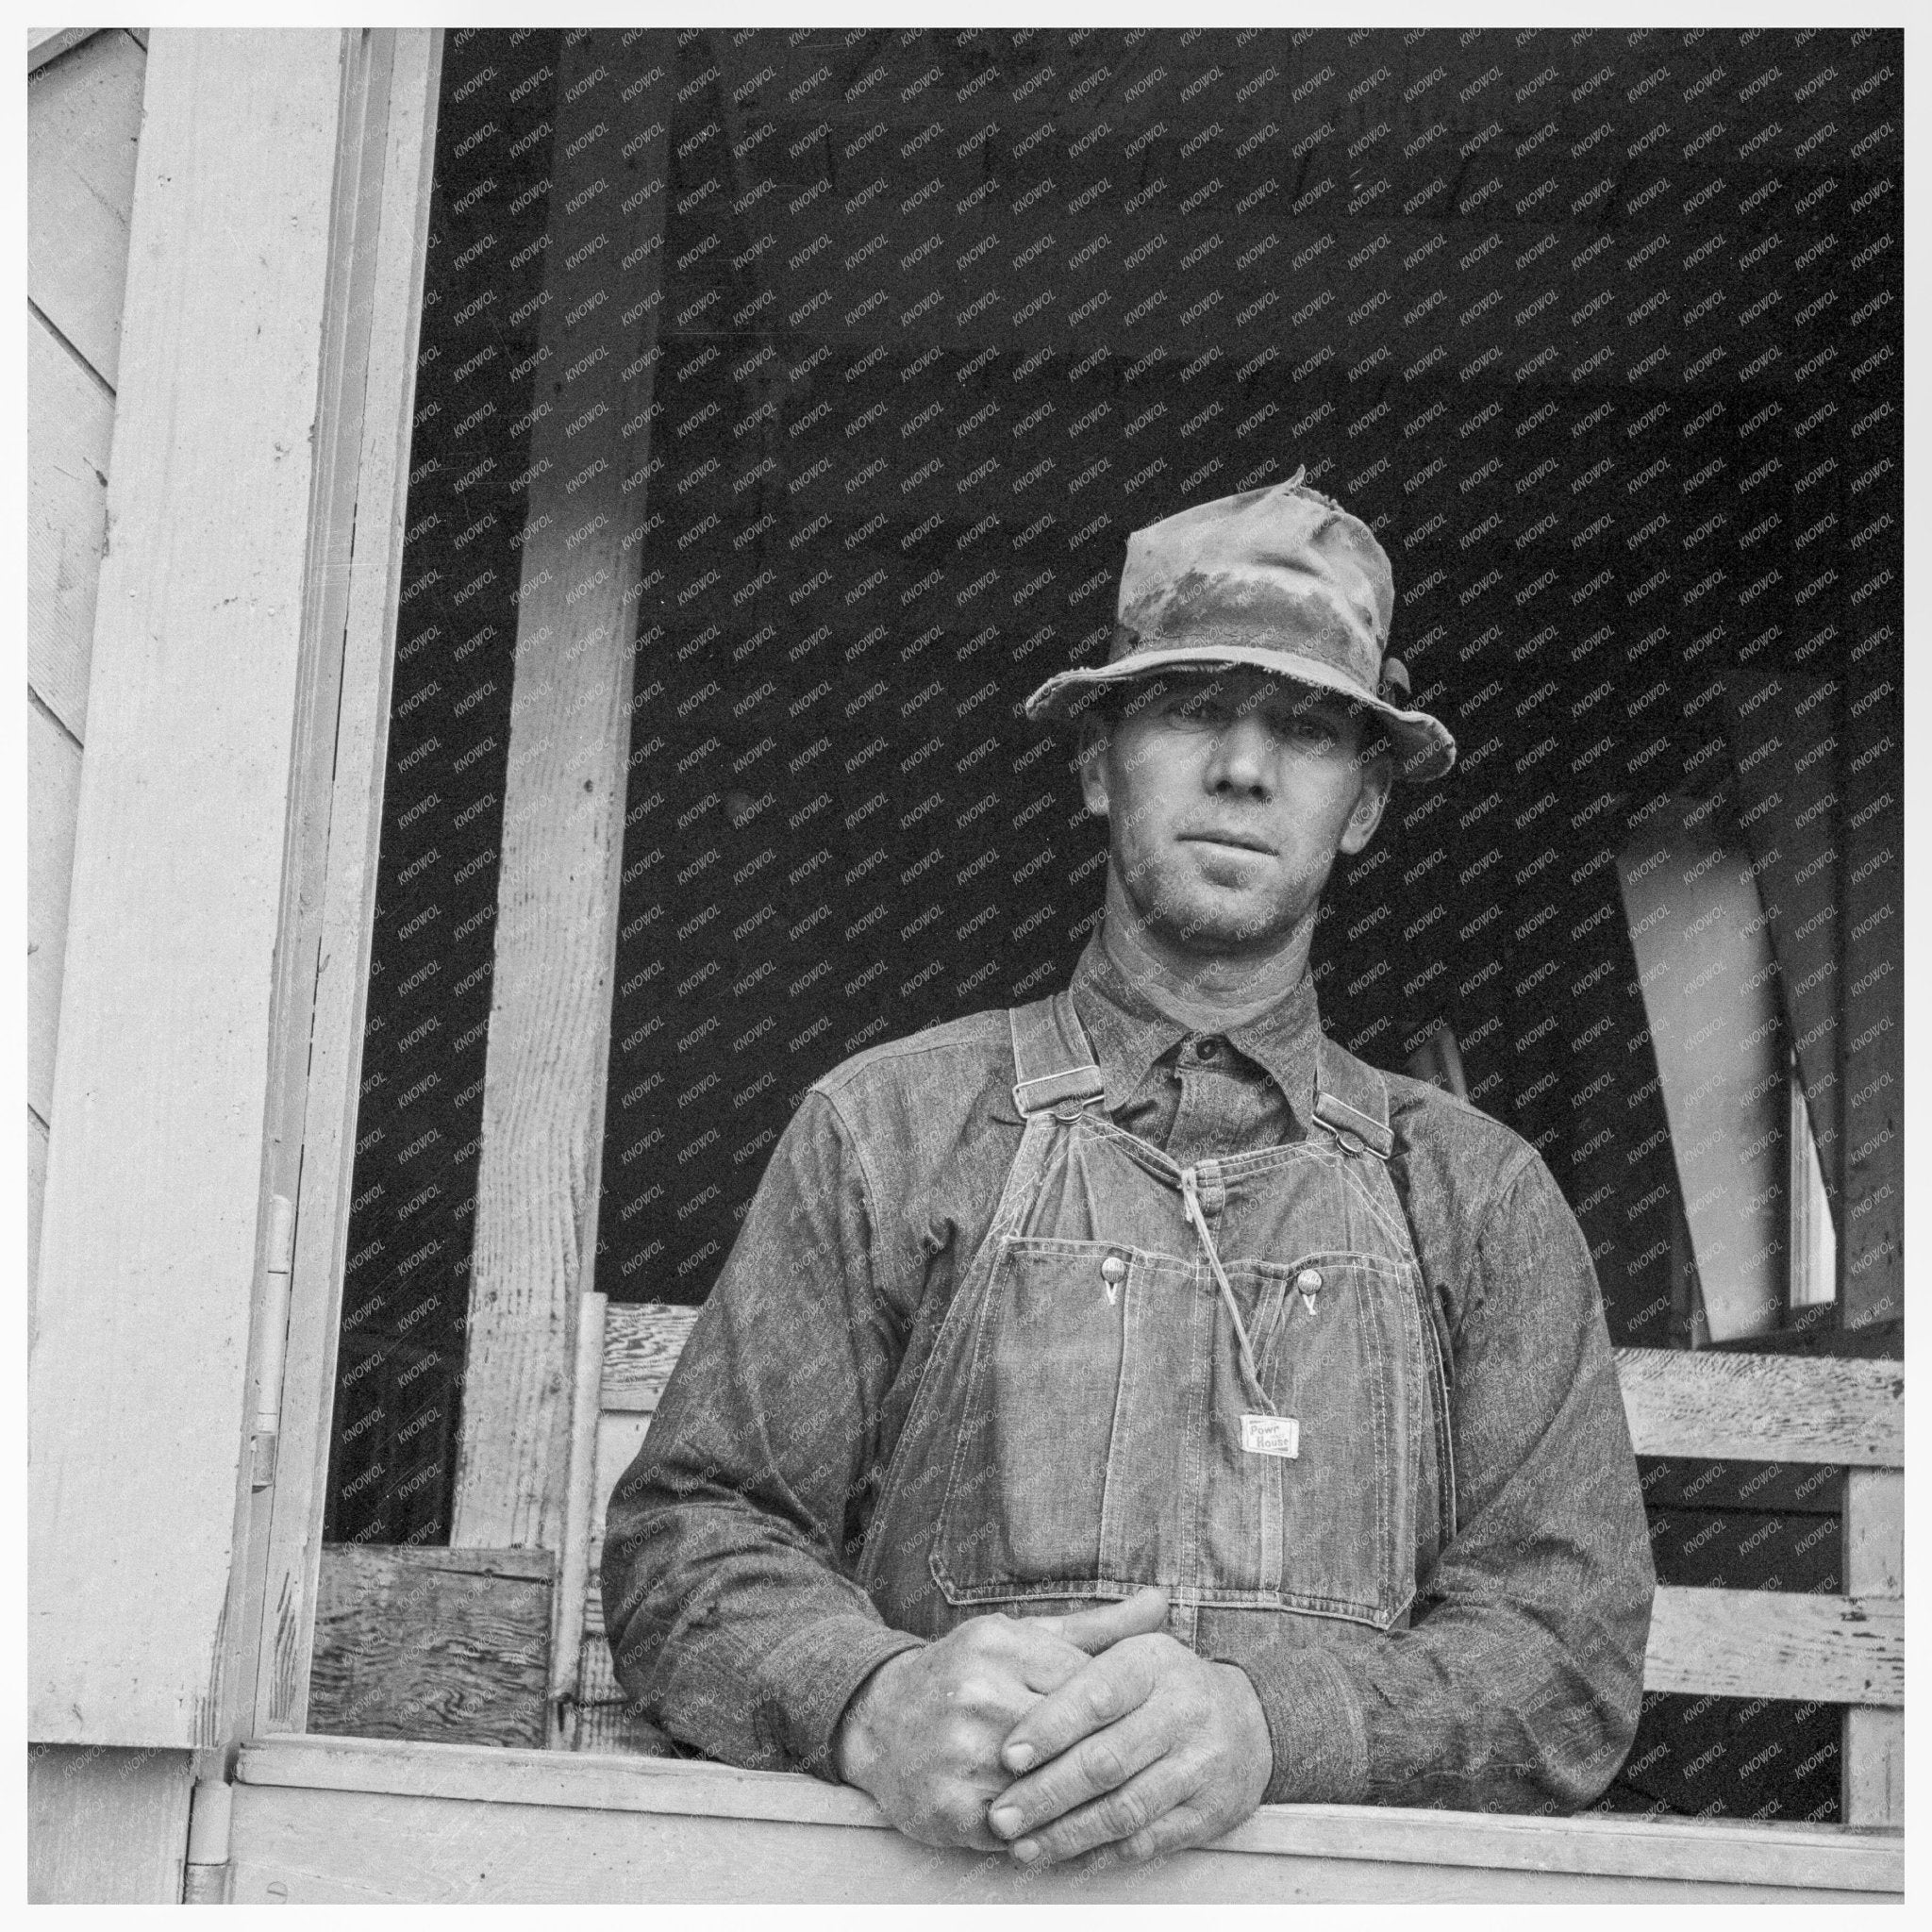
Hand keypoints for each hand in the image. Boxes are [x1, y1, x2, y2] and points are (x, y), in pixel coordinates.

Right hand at [832, 1587, 1170, 1850]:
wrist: (879, 1719)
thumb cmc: (966, 1674)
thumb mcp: (1024, 1637)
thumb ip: (1096, 1628)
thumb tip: (1161, 1602)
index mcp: (997, 1644)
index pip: (1086, 1684)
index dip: (1115, 1712)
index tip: (1136, 1726)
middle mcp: (975, 1693)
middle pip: (1071, 1740)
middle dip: (1102, 1759)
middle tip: (1134, 1772)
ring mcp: (959, 1753)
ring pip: (1048, 1789)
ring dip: (1077, 1802)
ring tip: (1106, 1804)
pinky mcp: (947, 1807)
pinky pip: (1017, 1831)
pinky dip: (1043, 1833)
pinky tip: (1059, 1828)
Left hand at [985, 1629, 1272, 1869]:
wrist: (1249, 1721)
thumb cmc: (1165, 1683)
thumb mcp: (1131, 1647)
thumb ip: (1076, 1644)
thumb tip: (1014, 1641)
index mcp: (1154, 1663)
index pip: (1097, 1696)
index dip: (1050, 1727)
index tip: (1008, 1755)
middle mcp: (1181, 1712)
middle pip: (1107, 1761)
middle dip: (1047, 1793)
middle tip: (1002, 1815)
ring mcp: (1198, 1765)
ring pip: (1125, 1809)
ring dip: (1068, 1833)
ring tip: (1023, 1844)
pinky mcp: (1208, 1812)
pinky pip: (1148, 1840)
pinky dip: (1101, 1853)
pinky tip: (1066, 1856)